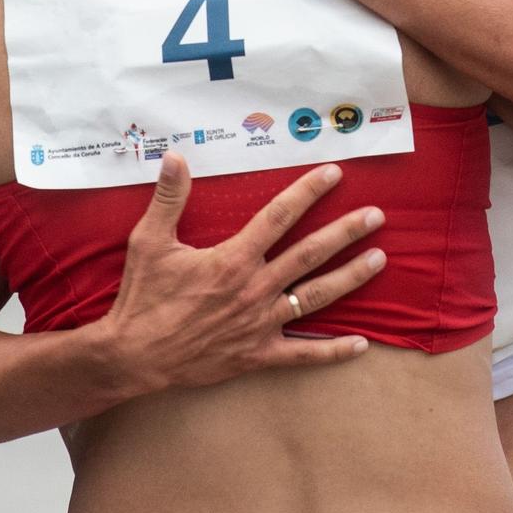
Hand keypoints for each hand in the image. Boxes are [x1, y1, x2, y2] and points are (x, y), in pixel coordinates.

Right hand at [92, 154, 386, 394]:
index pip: (279, 217)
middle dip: (346, 232)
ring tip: (379, 259)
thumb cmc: (143, 298)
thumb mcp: (149, 242)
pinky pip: (302, 354)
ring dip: (350, 277)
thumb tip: (176, 156)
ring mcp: (260, 324)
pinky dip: (332, 351)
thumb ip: (169, 198)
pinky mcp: (258, 355)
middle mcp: (254, 289)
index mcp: (233, 259)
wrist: (133, 357)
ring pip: (315, 297)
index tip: (334, 174)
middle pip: (310, 254)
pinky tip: (361, 344)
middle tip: (377, 216)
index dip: (308, 192)